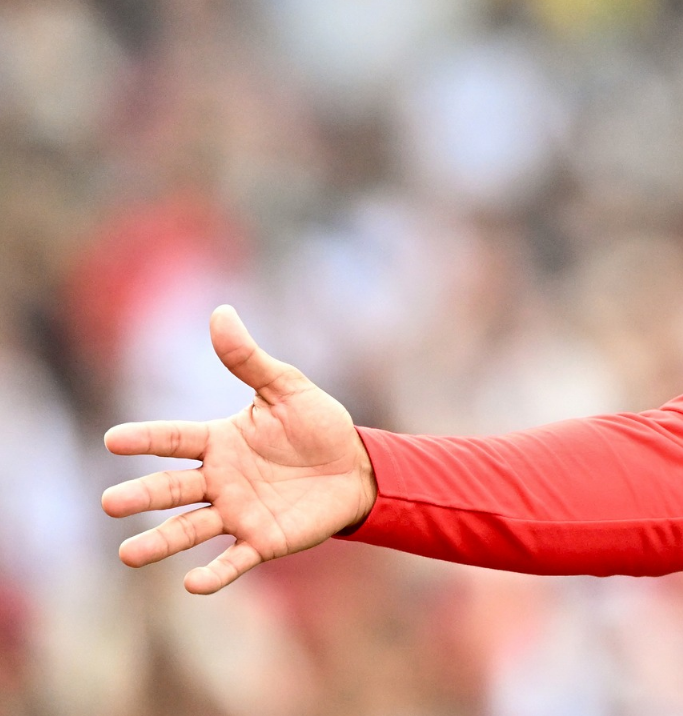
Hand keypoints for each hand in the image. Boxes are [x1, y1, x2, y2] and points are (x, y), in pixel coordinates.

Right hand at [101, 305, 376, 593]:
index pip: (173, 439)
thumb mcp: (287, 388)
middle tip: (110, 503)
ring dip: (159, 543)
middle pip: (170, 489)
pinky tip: (193, 584)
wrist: (358, 467)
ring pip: (189, 529)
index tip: (112, 440)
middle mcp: (219, 480)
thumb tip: (220, 313)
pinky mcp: (261, 540)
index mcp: (219, 441)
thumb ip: (249, 359)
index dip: (145, 439)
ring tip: (128, 554)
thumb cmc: (318, 426)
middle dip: (140, 497)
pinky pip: (233, 560)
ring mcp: (236, 513)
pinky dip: (213, 573)